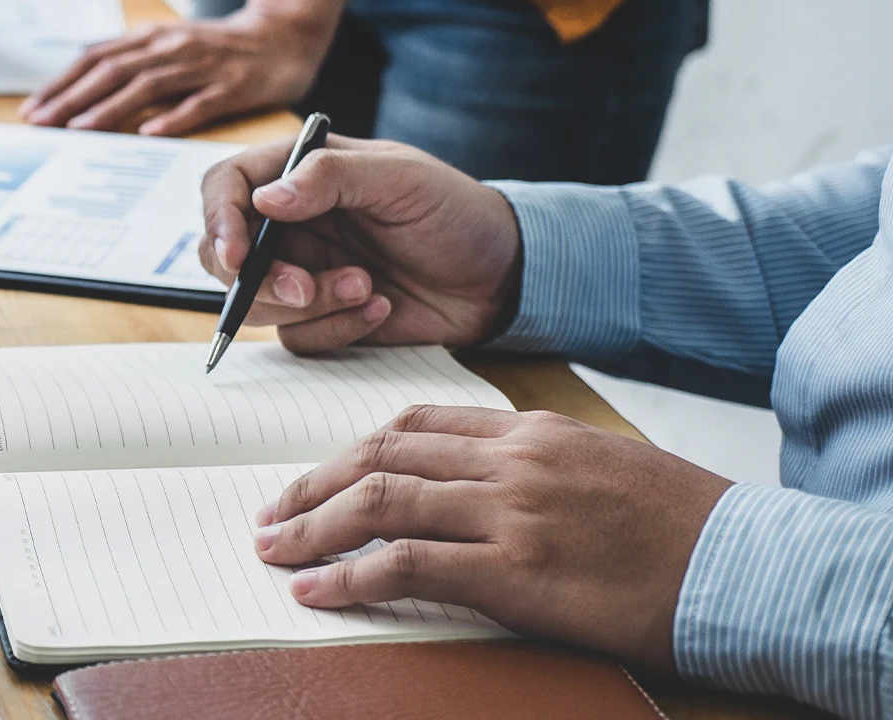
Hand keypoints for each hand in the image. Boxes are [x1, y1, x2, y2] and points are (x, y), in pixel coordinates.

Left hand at [18, 15, 326, 135]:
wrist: (282, 36)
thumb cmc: (219, 48)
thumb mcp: (169, 43)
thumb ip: (131, 58)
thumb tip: (83, 75)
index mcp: (152, 38)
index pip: (96, 58)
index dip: (62, 82)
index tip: (33, 107)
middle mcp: (171, 47)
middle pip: (113, 70)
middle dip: (72, 97)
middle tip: (41, 121)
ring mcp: (202, 66)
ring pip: (148, 85)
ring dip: (110, 107)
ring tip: (80, 128)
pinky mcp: (232, 87)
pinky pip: (199, 104)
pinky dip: (173, 117)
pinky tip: (150, 133)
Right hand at [198, 136, 523, 351]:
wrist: (502, 276)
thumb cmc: (456, 212)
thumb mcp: (401, 178)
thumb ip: (331, 177)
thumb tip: (263, 199)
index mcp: (299, 174)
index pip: (226, 187)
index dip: (219, 220)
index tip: (239, 256)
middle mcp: (291, 223)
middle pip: (224, 254)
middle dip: (259, 280)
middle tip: (303, 289)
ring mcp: (303, 271)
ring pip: (256, 302)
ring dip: (308, 304)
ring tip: (366, 288)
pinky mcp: (322, 316)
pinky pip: (298, 336)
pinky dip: (337, 327)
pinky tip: (381, 308)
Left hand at [253, 405, 732, 670]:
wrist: (743, 565)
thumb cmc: (680, 525)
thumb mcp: (599, 466)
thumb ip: (529, 464)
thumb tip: (467, 483)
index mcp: (529, 428)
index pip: (414, 423)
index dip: (351, 449)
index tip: (315, 473)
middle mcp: (510, 459)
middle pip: (381, 454)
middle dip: (312, 483)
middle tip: (270, 512)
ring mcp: (509, 510)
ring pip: (379, 501)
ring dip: (312, 526)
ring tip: (272, 549)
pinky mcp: (512, 570)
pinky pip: (404, 566)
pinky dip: (347, 577)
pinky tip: (314, 590)